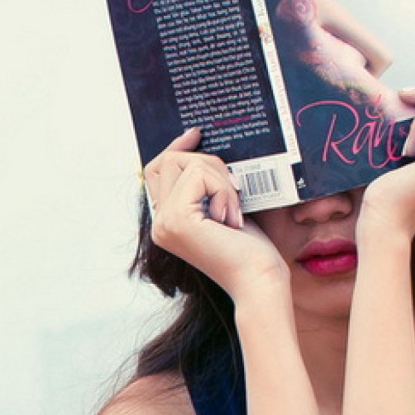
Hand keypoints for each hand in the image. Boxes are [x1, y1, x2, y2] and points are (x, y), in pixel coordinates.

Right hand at [144, 128, 285, 297]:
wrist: (258, 279)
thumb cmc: (249, 249)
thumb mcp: (221, 208)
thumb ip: (203, 185)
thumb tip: (196, 145)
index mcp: (166, 222)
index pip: (156, 171)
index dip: (176, 148)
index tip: (196, 135)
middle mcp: (159, 223)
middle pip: (168, 160)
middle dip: (207, 163)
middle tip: (233, 190)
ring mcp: (164, 222)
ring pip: (185, 163)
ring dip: (219, 178)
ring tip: (234, 209)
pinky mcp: (178, 220)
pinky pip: (199, 176)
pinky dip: (223, 189)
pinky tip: (232, 217)